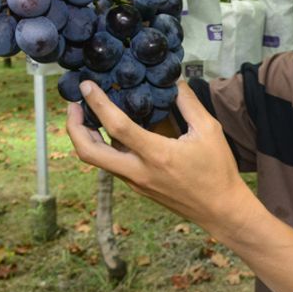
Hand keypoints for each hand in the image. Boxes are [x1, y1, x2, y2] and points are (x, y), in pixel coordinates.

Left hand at [66, 80, 255, 232]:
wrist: (219, 209)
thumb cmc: (217, 169)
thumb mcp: (209, 130)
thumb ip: (189, 103)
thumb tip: (174, 81)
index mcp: (156, 155)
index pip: (117, 126)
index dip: (97, 103)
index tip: (86, 86)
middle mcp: (138, 171)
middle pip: (89, 152)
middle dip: (73, 127)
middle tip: (73, 105)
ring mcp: (135, 182)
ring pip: (96, 160)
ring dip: (85, 137)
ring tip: (86, 114)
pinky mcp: (137, 188)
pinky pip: (112, 164)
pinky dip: (103, 145)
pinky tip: (111, 131)